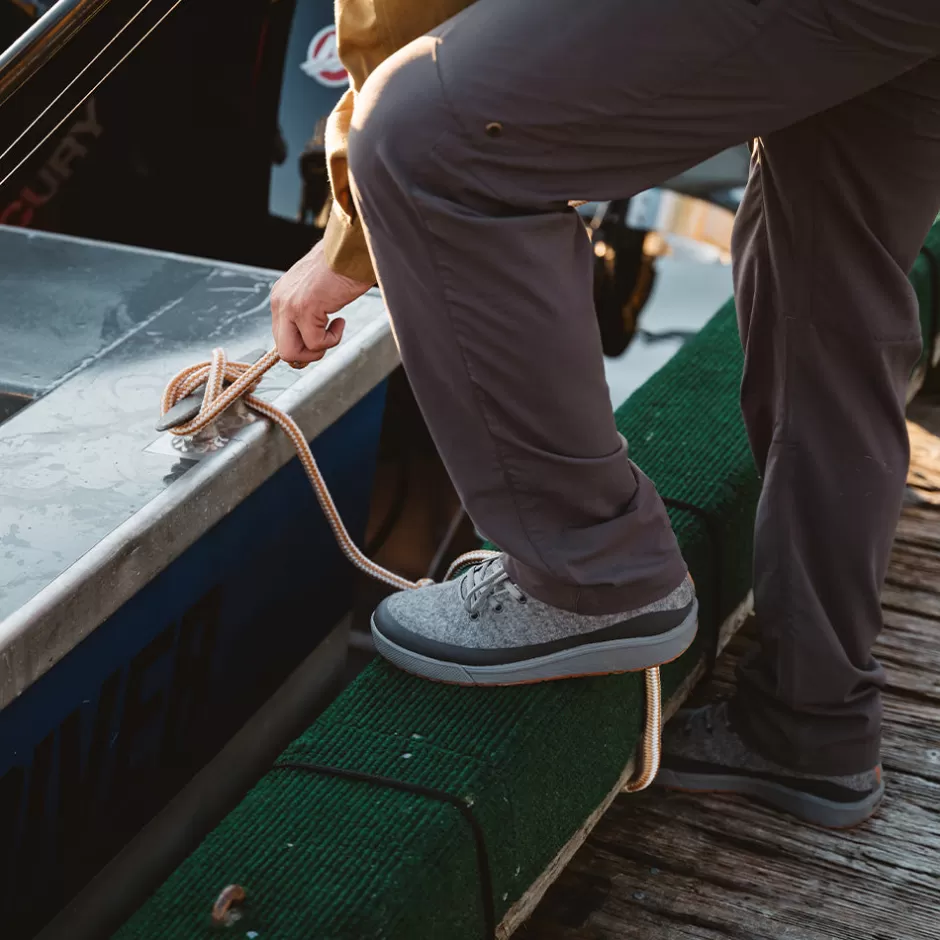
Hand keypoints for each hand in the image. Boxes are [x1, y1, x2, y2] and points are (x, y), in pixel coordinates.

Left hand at [270, 241, 371, 365]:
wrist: (350, 249)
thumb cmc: (342, 267)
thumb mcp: (316, 291)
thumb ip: (307, 311)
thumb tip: (312, 339)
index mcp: (281, 296)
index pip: (282, 337)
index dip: (304, 345)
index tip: (321, 337)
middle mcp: (279, 301)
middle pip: (283, 351)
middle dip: (308, 355)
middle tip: (326, 341)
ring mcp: (289, 306)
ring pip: (293, 353)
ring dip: (320, 348)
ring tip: (334, 328)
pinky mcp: (304, 309)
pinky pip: (315, 343)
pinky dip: (332, 339)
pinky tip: (340, 320)